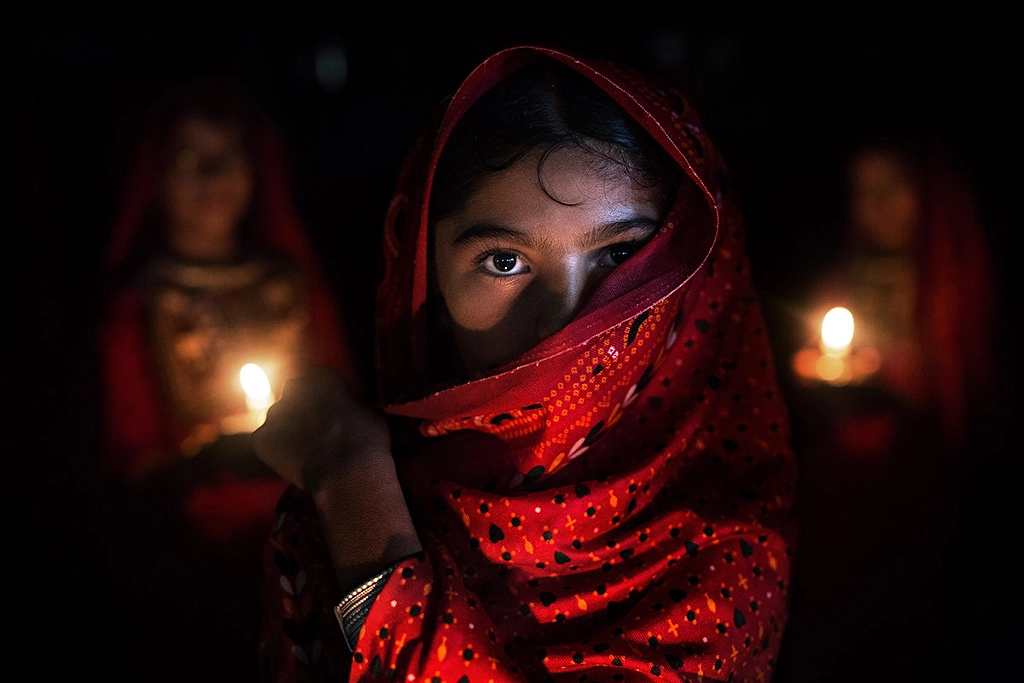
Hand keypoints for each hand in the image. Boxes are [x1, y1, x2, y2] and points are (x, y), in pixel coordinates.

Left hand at [251, 365, 391, 493]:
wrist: (348, 472)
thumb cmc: (367, 442)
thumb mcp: (371, 412)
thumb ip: (354, 404)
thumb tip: (353, 410)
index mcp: (322, 377)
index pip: (317, 379)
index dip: (324, 398)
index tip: (331, 414)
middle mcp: (294, 388)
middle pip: (294, 395)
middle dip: (302, 409)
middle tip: (317, 432)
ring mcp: (274, 413)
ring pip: (278, 419)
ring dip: (288, 431)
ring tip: (307, 453)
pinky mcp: (261, 438)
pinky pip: (265, 442)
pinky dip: (275, 452)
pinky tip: (294, 463)